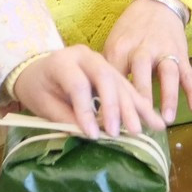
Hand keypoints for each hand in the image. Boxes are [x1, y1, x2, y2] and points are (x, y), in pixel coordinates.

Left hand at [12, 45, 157, 136]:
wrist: (38, 69)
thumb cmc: (38, 88)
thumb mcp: (42, 104)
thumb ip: (64, 117)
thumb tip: (88, 135)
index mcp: (63, 61)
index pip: (78, 85)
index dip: (86, 110)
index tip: (92, 135)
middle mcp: (86, 56)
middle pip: (105, 79)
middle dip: (114, 107)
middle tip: (118, 132)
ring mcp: (101, 61)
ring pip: (121, 82)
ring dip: (135, 107)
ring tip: (149, 127)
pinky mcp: (112, 70)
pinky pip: (128, 86)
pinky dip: (140, 104)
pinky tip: (153, 118)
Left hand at [102, 0, 191, 124]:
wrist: (156, 5)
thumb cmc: (130, 31)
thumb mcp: (113, 45)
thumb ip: (107, 71)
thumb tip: (94, 103)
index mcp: (120, 48)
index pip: (114, 78)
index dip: (110, 100)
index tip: (107, 124)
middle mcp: (142, 49)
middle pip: (140, 74)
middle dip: (140, 99)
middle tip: (137, 126)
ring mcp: (164, 51)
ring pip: (168, 73)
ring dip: (169, 96)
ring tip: (168, 119)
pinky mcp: (181, 53)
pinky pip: (188, 73)